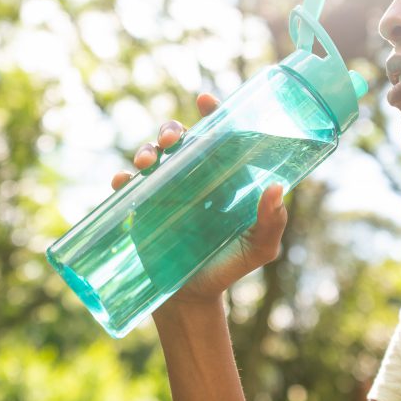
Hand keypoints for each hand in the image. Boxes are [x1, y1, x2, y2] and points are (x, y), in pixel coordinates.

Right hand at [110, 93, 289, 309]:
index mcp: (221, 177)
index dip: (211, 114)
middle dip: (172, 129)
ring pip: (151, 155)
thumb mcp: (258, 248)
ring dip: (146, 150)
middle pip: (179, 139)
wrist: (191, 300)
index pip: (216, 136)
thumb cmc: (228, 268)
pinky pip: (128, 187)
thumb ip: (271, 222)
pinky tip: (125, 181)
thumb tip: (276, 189)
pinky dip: (123, 179)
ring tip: (147, 163)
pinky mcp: (141, 209)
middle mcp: (191, 177)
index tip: (205, 100)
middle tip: (174, 139)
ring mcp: (163, 191)